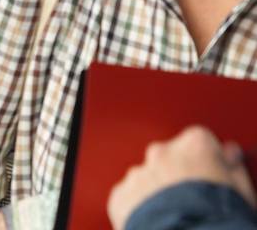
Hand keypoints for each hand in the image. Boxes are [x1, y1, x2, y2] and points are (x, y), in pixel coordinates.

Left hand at [108, 126, 254, 228]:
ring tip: (174, 215)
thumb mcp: (241, 192)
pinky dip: (140, 207)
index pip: (200, 141)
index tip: (211, 177)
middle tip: (191, 200)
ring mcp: (138, 172)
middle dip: (178, 174)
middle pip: (170, 157)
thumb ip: (232, 167)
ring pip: (148, 177)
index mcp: (194, 145)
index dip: (207, 162)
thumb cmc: (220, 219)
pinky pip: (130, 197)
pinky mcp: (121, 194)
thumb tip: (229, 154)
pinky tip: (156, 222)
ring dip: (157, 191)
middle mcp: (162, 152)